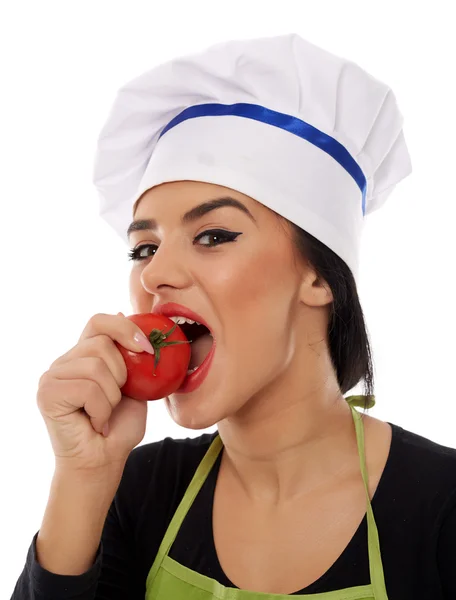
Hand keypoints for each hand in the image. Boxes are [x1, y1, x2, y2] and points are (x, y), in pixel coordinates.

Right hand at [37, 312, 151, 472]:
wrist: (103, 462)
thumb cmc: (118, 427)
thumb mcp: (134, 385)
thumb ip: (130, 355)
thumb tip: (122, 311)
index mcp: (84, 355)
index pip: (99, 321)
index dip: (125, 328)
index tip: (147, 348)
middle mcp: (65, 362)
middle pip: (101, 343)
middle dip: (121, 375)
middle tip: (116, 400)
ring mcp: (52, 376)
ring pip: (95, 366)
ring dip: (111, 396)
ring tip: (103, 414)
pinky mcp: (46, 393)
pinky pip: (87, 388)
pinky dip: (100, 409)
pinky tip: (94, 422)